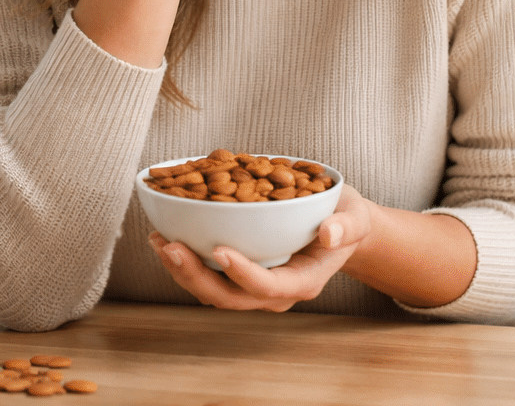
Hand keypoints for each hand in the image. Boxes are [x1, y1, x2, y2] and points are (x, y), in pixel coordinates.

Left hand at [148, 184, 370, 311]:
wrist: (340, 226)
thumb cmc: (346, 219)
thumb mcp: (356, 218)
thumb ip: (346, 226)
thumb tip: (329, 233)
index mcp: (303, 280)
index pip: (268, 286)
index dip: (242, 273)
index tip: (219, 250)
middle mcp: (275, 290)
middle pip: (230, 296)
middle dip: (195, 276)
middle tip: (169, 247)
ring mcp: (256, 285)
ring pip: (213, 291)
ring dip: (182, 271)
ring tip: (157, 240)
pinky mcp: (241, 272)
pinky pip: (209, 276)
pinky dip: (185, 260)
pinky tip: (166, 234)